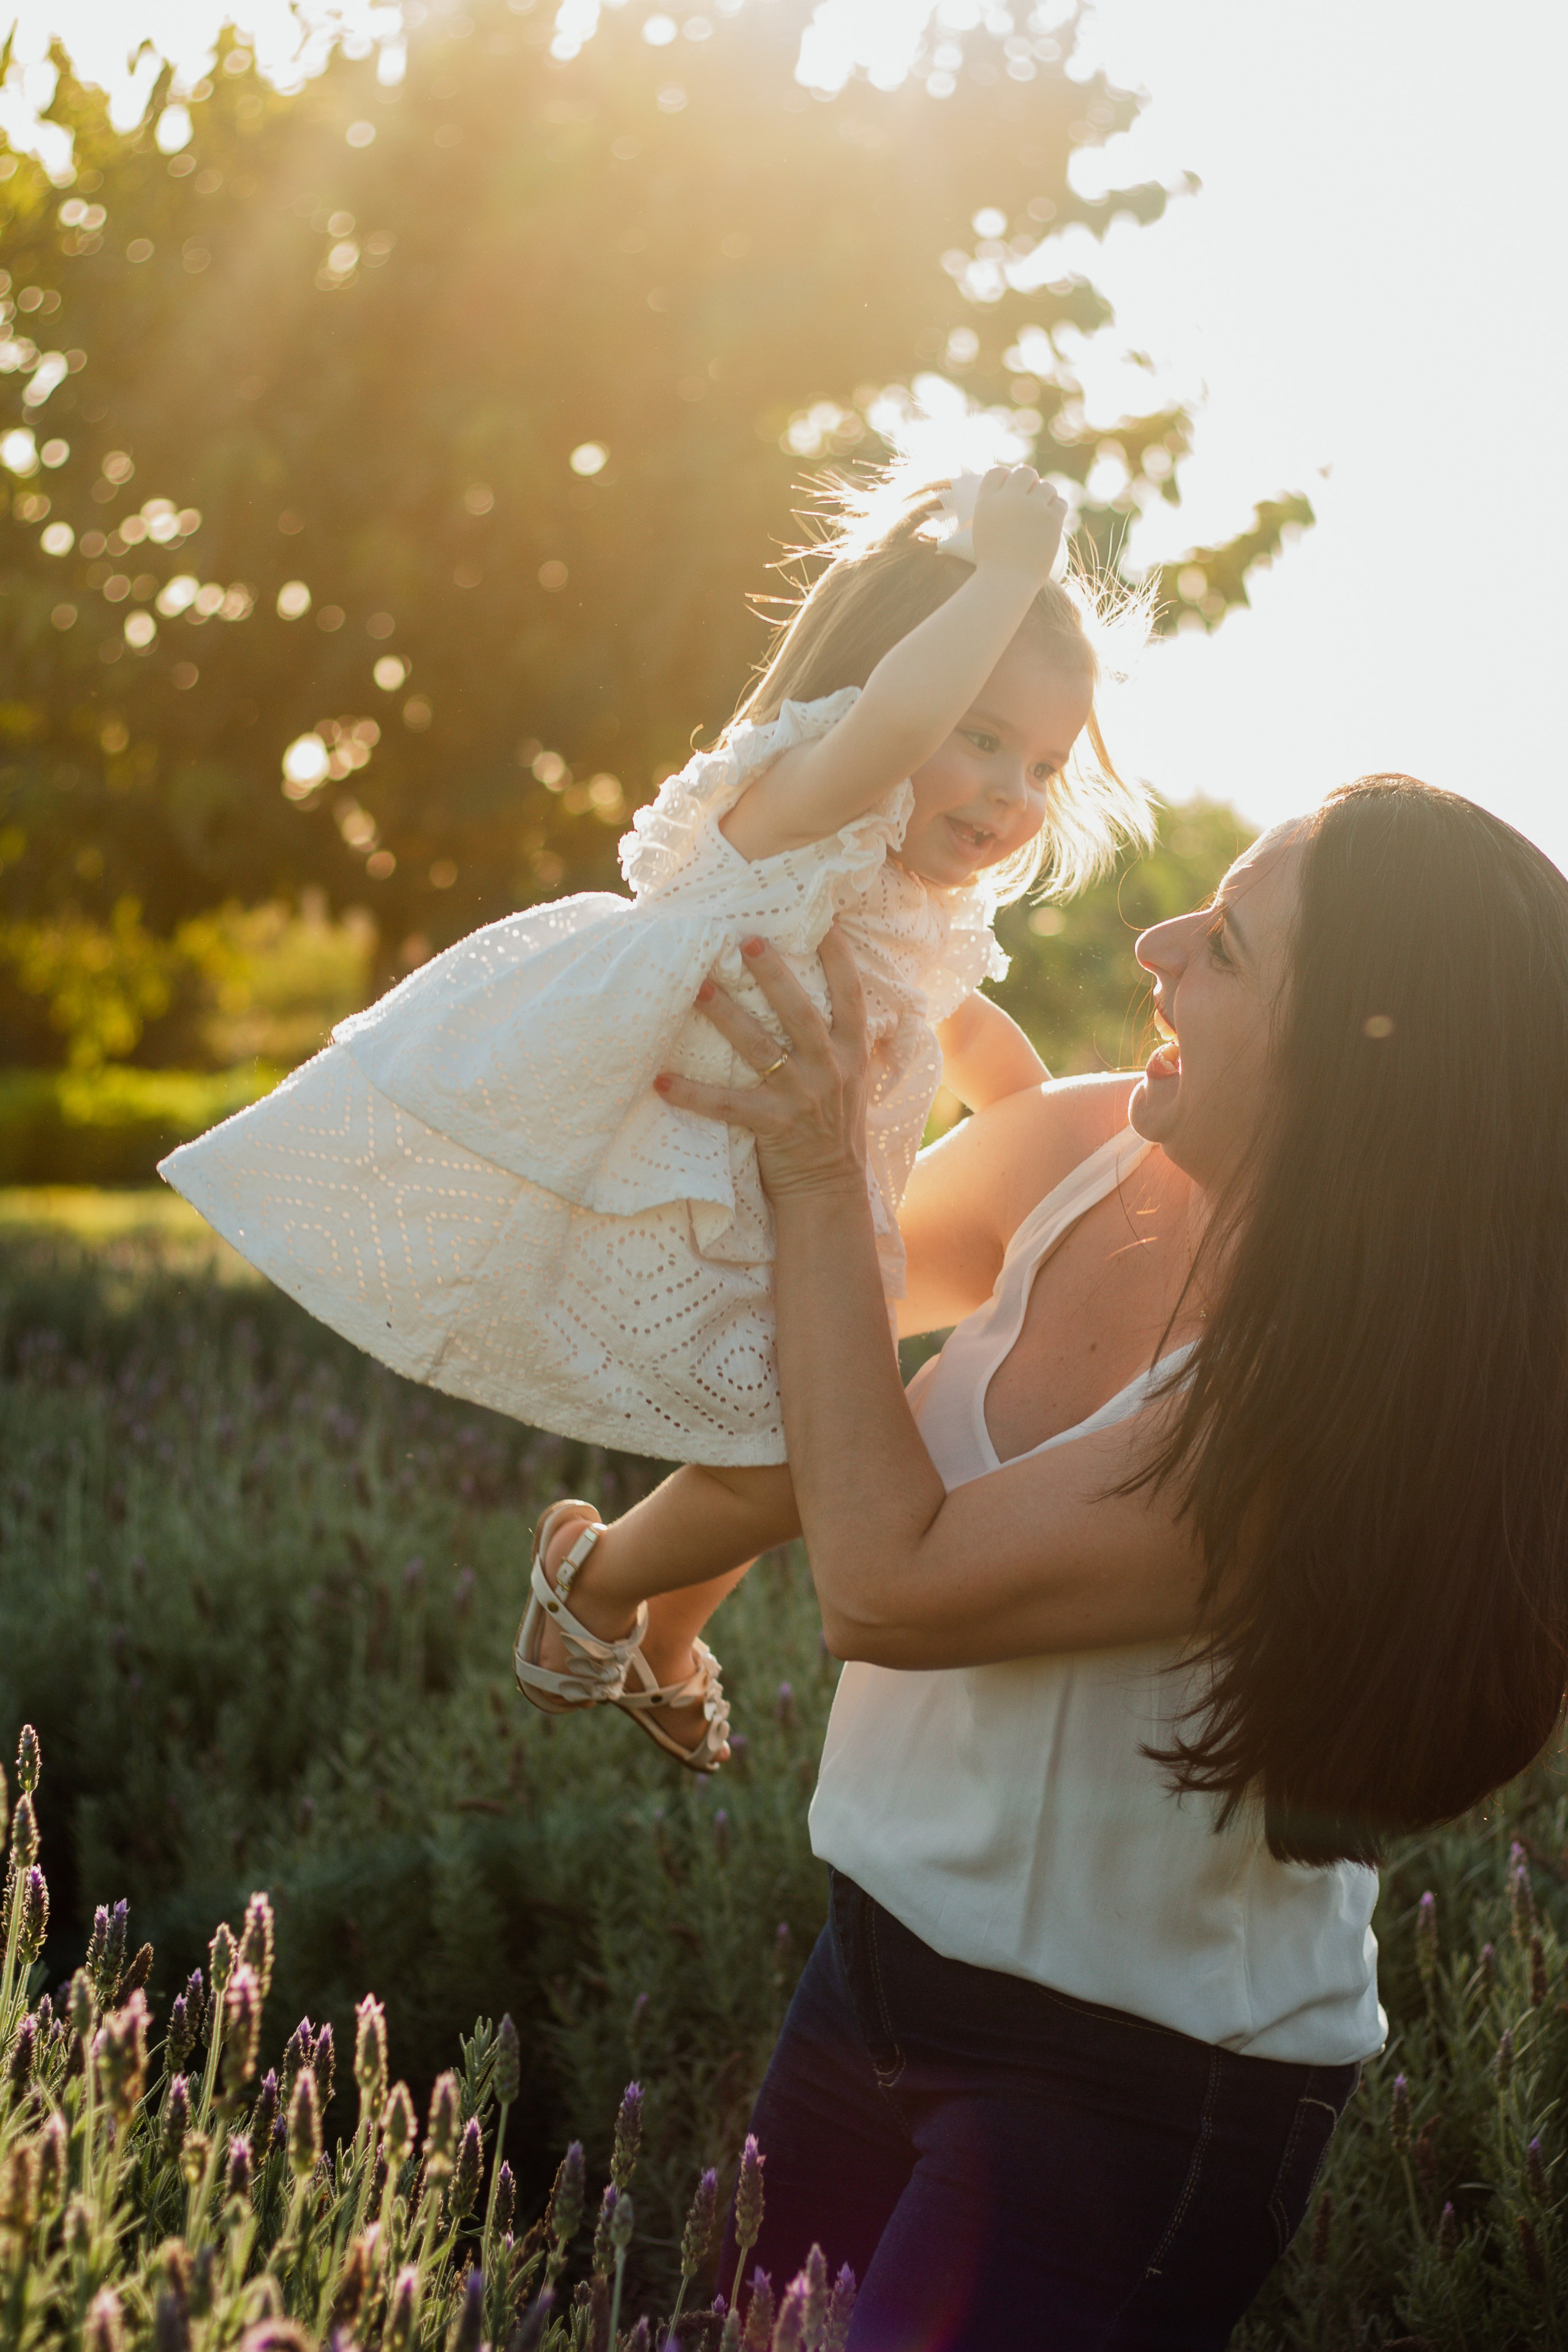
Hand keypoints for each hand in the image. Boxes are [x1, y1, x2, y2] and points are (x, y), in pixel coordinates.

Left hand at [653, 926, 869, 1201]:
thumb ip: (840, 1040)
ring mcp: (802, 1096)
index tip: (825, 918)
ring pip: (760, 1047)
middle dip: (774, 973)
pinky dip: (692, 1094)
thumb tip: (825, 993)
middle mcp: (831, 1069)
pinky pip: (726, 1104)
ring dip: (727, 1016)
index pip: (852, 995)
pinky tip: (661, 1081)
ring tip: (699, 988)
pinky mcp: (773, 1125)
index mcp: (852, 1053)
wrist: (831, 1189)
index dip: (840, 956)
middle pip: (801, 1011)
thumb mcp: (852, 1079)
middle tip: (747, 938)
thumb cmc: (834, 1127)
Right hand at [970, 463, 1066, 585]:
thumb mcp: (982, 531)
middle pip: (1025, 472)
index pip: (997, 472)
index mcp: (987, 501)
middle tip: (1031, 497)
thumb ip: (993, 510)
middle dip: (1029, 481)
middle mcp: (1009, 498)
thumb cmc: (991, 564)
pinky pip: (1060, 502)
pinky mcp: (1051, 518)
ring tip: (1042, 511)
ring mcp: (1032, 507)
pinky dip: (1057, 508)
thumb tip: (1008, 496)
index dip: (1006, 477)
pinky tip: (1053, 517)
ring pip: (1046, 486)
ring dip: (1046, 496)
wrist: (1006, 582)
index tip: (1011, 487)